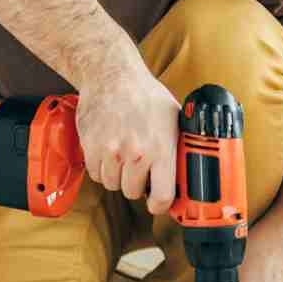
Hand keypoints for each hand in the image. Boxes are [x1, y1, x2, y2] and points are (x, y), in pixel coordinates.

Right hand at [75, 54, 180, 213]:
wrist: (111, 75)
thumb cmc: (145, 95)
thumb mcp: (174, 117)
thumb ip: (181, 145)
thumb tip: (191, 168)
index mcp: (161, 148)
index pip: (161, 196)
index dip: (160, 205)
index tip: (158, 203)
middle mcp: (135, 153)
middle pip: (133, 192)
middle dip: (138, 185)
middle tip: (141, 169)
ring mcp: (110, 152)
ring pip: (112, 185)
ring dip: (119, 176)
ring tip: (124, 157)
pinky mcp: (91, 148)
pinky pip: (96, 174)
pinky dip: (102, 168)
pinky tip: (109, 151)